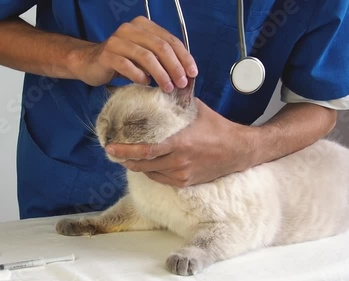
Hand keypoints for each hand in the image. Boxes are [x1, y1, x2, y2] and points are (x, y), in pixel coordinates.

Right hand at [74, 16, 197, 92]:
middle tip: (181, 83)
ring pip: (146, 57)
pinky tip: (145, 84)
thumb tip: (185, 74)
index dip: (184, 57)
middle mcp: (130, 29)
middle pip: (160, 47)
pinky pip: (128, 66)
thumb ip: (161, 59)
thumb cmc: (121, 62)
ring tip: (167, 88)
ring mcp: (117, 40)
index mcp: (143, 26)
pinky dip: (139, 76)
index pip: (170, 40)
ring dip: (160, 74)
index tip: (193, 73)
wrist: (89, 63)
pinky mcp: (107, 54)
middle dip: (175, 67)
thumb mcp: (144, 57)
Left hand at [105, 99, 258, 186]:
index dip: (125, 151)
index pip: (145, 151)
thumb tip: (154, 88)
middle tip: (113, 152)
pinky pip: (160, 179)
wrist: (238, 150)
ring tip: (126, 156)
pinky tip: (146, 163)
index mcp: (179, 143)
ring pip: (150, 173)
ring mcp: (182, 174)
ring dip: (136, 166)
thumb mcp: (195, 110)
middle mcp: (179, 162)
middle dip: (125, 160)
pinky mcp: (185, 182)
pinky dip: (150, 171)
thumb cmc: (216, 127)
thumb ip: (174, 102)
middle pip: (142, 165)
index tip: (110, 148)